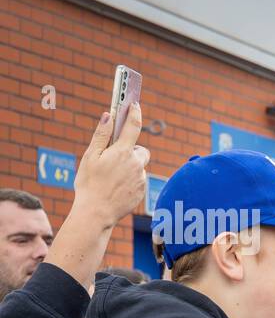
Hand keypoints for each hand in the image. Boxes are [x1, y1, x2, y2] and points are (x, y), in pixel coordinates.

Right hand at [72, 103, 148, 229]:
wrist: (97, 212)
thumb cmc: (89, 184)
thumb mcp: (90, 157)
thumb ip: (101, 135)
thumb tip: (108, 116)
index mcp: (122, 152)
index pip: (133, 126)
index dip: (135, 113)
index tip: (134, 104)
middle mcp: (136, 164)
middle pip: (140, 150)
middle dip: (131, 150)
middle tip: (115, 157)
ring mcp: (141, 178)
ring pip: (138, 166)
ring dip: (129, 167)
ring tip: (112, 177)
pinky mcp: (143, 190)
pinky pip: (139, 179)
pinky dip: (130, 180)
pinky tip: (117, 187)